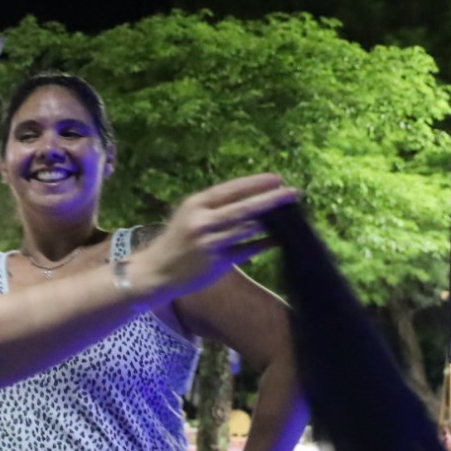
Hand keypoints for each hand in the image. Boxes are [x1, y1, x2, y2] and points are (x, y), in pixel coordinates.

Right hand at [132, 175, 296, 299]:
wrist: (156, 271)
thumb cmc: (176, 240)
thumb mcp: (189, 215)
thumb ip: (214, 206)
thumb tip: (250, 198)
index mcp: (195, 204)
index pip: (231, 189)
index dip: (255, 183)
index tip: (277, 178)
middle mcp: (202, 221)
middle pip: (244, 208)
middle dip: (271, 199)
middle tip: (293, 192)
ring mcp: (210, 243)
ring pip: (248, 229)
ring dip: (270, 222)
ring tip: (289, 215)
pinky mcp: (217, 262)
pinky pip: (247, 250)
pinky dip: (264, 244)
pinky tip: (278, 239)